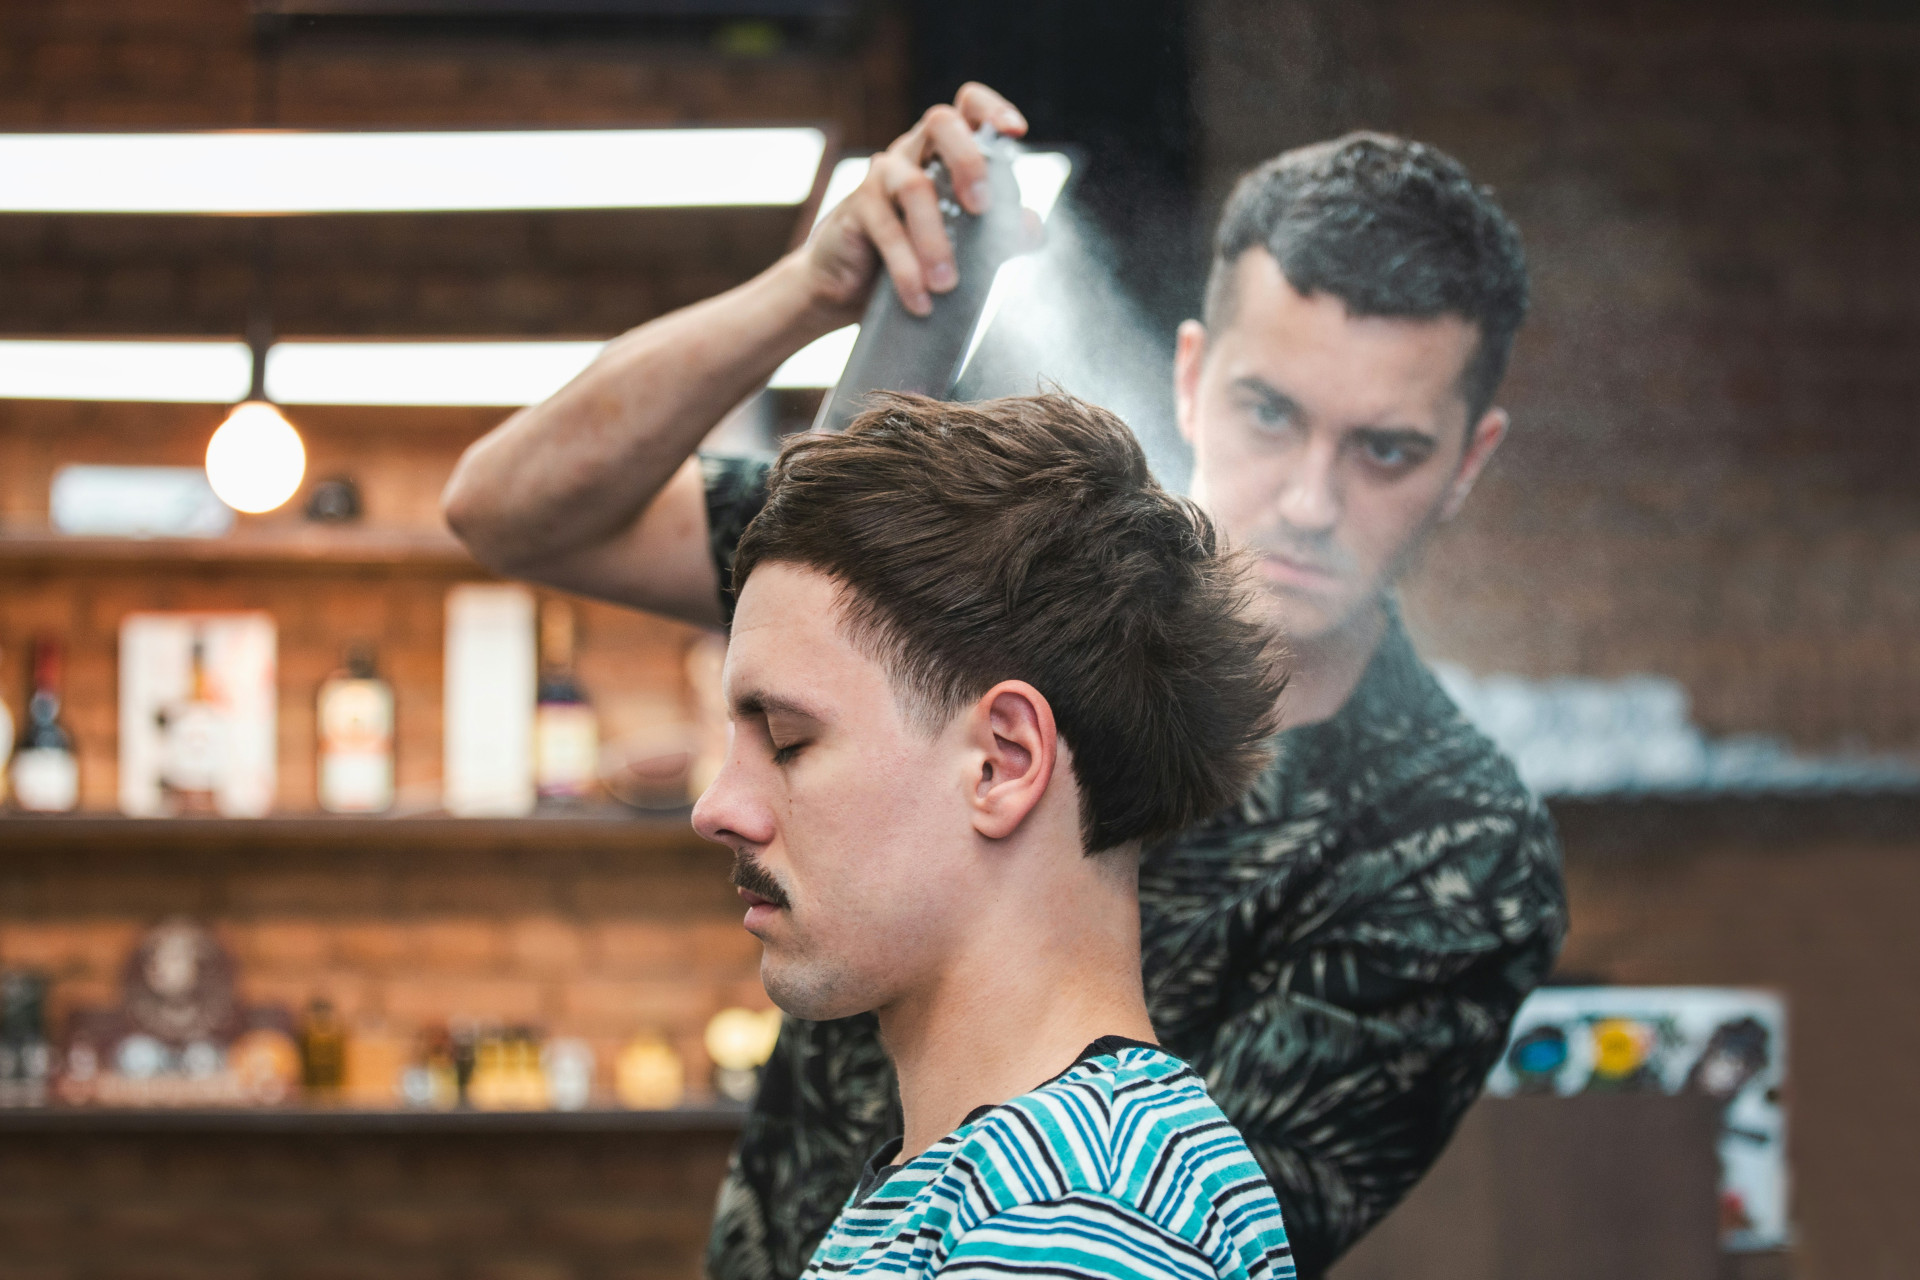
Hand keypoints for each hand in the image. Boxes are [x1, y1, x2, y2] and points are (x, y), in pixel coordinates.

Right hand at [804, 82, 1027, 318]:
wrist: (849, 288)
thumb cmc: (913, 255)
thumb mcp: (962, 246)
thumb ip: (998, 234)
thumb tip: (1032, 228)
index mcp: (944, 152)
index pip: (967, 107)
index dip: (992, 109)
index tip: (1015, 132)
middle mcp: (912, 152)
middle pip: (940, 121)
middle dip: (968, 159)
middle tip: (981, 208)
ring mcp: (882, 175)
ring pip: (914, 186)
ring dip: (935, 239)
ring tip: (947, 284)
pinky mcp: (857, 208)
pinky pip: (886, 230)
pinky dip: (906, 269)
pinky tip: (920, 300)